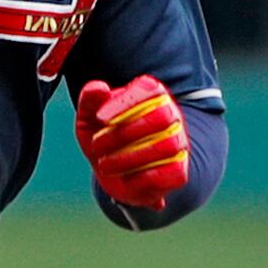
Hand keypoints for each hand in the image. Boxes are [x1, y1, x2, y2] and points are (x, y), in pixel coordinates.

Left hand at [74, 76, 191, 209]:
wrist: (113, 172)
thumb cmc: (102, 136)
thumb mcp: (88, 117)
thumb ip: (89, 100)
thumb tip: (98, 88)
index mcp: (151, 95)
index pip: (149, 90)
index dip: (126, 103)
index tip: (100, 118)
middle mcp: (170, 115)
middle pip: (161, 117)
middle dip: (125, 133)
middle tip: (97, 145)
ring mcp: (178, 143)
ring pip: (167, 146)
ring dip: (129, 158)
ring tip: (104, 165)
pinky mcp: (179, 172)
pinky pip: (173, 173)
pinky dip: (145, 178)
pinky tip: (126, 179)